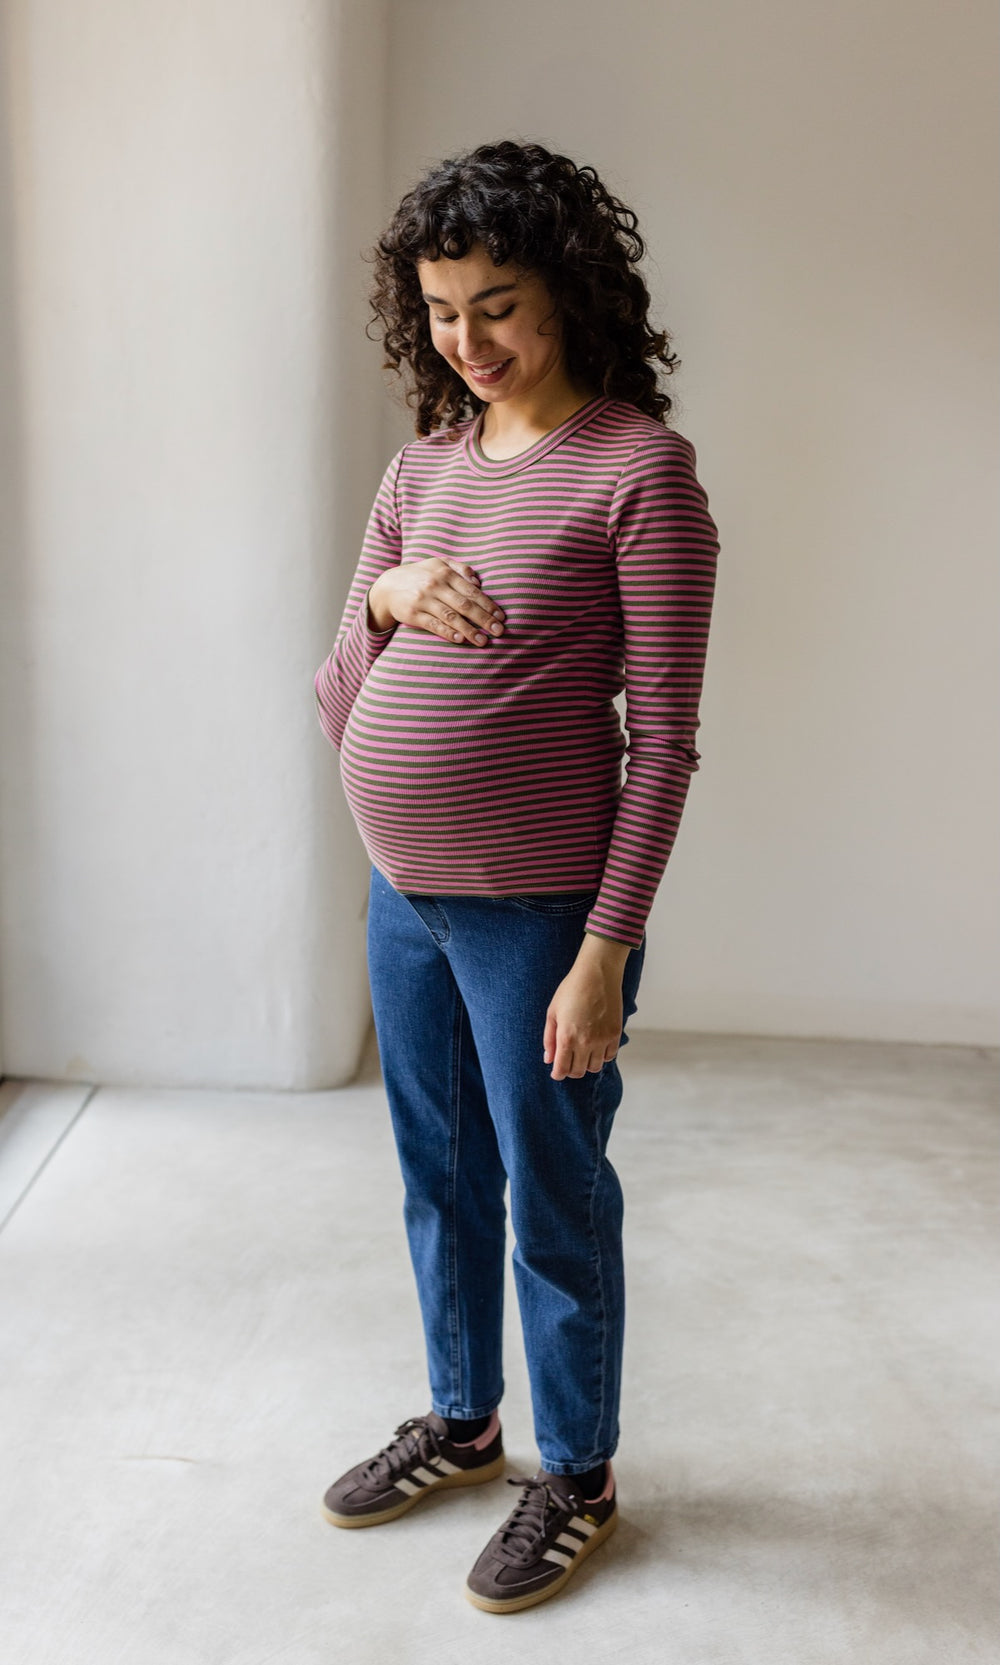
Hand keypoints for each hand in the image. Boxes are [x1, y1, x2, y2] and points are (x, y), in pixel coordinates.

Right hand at [367, 559, 504, 645]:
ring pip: (450, 617)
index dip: (488, 604)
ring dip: (469, 630)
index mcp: (444, 572)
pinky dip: (447, 632)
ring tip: (483, 641)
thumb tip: (478, 581)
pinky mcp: (413, 614)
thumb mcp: (437, 563)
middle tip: (499, 631)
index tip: (501, 617)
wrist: (387, 586)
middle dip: (484, 619)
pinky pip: (433, 625)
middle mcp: (435, 585)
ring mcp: (423, 600)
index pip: (471, 591)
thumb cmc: (419, 575)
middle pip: (464, 604)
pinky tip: (460, 639)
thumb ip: (459, 568)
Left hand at [543, 933, 630, 1080]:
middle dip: (570, 1070)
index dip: (558, 1074)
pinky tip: (596, 1047)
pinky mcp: (615, 1034)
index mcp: (567, 1037)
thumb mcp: (553, 1012)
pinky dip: (602, 1056)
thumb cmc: (572, 990)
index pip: (562, 1069)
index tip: (556, 1072)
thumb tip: (548, 1059)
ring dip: (587, 1064)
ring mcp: (602, 1039)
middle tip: (568, 1062)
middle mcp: (585, 1042)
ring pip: (595, 1067)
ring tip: (582, 1054)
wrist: (597, 974)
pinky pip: (609, 1056)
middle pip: (578, 1072)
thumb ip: (549, 1038)